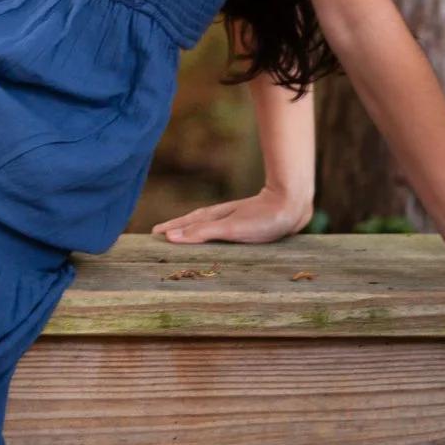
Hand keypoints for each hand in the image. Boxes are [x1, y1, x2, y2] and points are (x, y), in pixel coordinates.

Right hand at [152, 185, 313, 244]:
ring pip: (208, 226)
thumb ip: (202, 232)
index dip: (171, 228)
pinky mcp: (249, 225)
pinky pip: (222, 231)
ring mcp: (236, 220)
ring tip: (184, 237)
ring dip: (194, 231)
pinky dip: (213, 234)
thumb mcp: (230, 228)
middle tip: (161, 235)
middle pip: (194, 223)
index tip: (153, 233)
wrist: (291, 205)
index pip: (186, 224)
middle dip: (178, 229)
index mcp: (215, 217)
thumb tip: (170, 237)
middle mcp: (223, 217)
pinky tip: (219, 240)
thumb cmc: (262, 219)